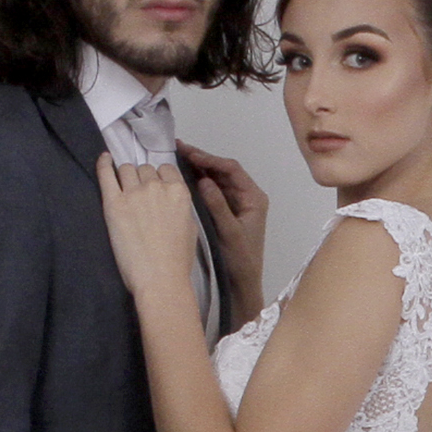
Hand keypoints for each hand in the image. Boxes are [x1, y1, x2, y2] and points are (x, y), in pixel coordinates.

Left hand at [95, 153, 199, 302]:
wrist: (161, 279)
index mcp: (179, 192)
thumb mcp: (191, 227)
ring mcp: (133, 193)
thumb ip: (180, 206)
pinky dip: (104, 163)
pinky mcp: (113, 203)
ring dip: (127, 174)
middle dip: (143, 177)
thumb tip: (169, 198)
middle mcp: (156, 187)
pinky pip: (106, 174)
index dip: (160, 176)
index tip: (156, 184)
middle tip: (140, 193)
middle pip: (145, 169)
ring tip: (124, 185)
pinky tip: (105, 159)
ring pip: (127, 169)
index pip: (166, 169)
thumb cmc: (178, 260)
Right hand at [177, 142, 266, 314]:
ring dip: (198, 167)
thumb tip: (204, 180)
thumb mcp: (228, 233)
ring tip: (177, 155)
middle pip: (223, 170)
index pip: (232, 170)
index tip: (191, 155)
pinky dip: (198, 181)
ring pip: (216, 178)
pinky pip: (211, 190)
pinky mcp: (225, 210)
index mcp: (254, 198)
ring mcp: (235, 203)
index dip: (211, 160)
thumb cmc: (240, 260)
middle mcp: (246, 196)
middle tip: (179, 147)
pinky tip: (183, 174)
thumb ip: (217, 206)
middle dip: (202, 159)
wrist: (241, 283)